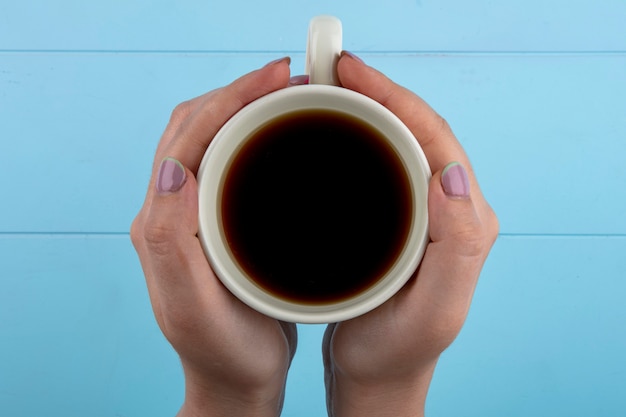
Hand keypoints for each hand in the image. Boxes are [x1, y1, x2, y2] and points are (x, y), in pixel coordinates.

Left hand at [130, 58, 299, 416]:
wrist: (235, 378)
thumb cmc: (224, 351)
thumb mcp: (195, 308)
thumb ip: (170, 242)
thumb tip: (171, 168)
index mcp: (160, 225)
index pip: (186, 140)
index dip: (229, 99)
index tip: (276, 77)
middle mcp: (170, 210)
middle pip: (194, 127)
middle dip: (237, 91)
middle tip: (287, 77)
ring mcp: (193, 213)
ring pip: (210, 138)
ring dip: (244, 106)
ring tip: (287, 94)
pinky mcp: (216, 219)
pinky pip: (228, 160)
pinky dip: (252, 133)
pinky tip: (283, 133)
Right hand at [322, 52, 498, 416]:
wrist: (380, 373)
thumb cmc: (402, 349)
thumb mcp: (436, 311)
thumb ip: (459, 246)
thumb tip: (455, 174)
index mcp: (466, 219)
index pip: (435, 138)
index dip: (395, 97)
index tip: (350, 72)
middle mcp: (447, 206)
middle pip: (416, 130)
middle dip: (377, 92)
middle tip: (331, 70)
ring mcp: (420, 210)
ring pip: (396, 142)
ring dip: (365, 109)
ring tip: (326, 90)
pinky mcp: (394, 217)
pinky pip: (377, 163)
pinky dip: (352, 138)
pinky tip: (325, 133)